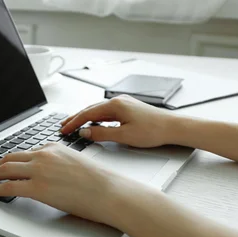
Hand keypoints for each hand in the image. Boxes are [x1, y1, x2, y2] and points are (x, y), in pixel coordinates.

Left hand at [0, 143, 127, 224]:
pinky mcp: (37, 188)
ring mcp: (39, 171)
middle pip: (10, 158)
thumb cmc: (100, 183)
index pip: (25, 152)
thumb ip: (58, 164)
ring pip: (6, 170)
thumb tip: (48, 174)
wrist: (110, 192)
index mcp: (54, 147)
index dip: (10, 159)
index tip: (3, 164)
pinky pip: (8, 187)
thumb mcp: (76, 163)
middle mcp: (44, 155)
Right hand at [60, 95, 177, 147]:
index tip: (64, 129)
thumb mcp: (123, 136)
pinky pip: (106, 112)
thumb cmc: (153, 131)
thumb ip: (101, 134)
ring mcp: (123, 103)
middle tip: (63, 126)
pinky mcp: (128, 108)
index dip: (73, 122)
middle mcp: (117, 101)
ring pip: (98, 111)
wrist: (174, 127)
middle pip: (90, 110)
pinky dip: (96, 118)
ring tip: (74, 125)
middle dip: (76, 118)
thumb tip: (85, 133)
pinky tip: (93, 124)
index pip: (87, 114)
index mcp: (114, 105)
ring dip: (85, 118)